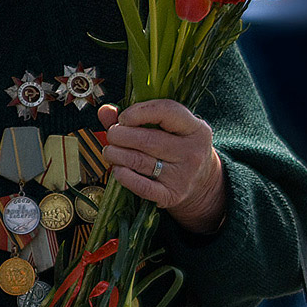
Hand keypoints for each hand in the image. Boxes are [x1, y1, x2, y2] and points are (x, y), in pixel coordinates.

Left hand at [98, 100, 225, 233]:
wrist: (201, 183)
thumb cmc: (178, 148)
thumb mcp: (170, 128)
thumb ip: (137, 116)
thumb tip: (105, 111)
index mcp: (195, 129)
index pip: (166, 111)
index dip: (138, 111)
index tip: (123, 117)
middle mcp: (192, 152)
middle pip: (146, 139)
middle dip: (119, 135)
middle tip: (112, 135)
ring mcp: (182, 176)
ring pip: (138, 161)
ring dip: (115, 154)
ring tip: (110, 151)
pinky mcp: (171, 195)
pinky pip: (140, 186)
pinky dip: (123, 175)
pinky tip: (118, 169)